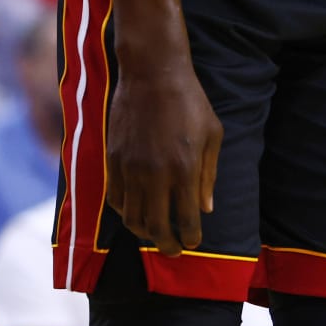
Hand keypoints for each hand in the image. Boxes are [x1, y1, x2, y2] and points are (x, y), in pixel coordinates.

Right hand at [106, 58, 222, 255]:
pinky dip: (125, 213)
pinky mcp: (112, 161)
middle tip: (173, 250)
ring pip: (132, 218)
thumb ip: (208, 175)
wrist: (153, 75)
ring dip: (144, 232)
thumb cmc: (191, 103)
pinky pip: (115, 199)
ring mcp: (130, 169)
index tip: (193, 243)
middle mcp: (155, 175)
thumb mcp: (212, 136)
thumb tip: (206, 209)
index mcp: (185, 169)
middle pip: (156, 226)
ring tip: (155, 234)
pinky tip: (136, 212)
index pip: (187, 219)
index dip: (190, 237)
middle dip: (166, 245)